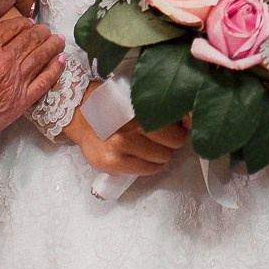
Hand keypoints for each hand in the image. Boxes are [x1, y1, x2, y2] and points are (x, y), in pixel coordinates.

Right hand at [0, 13, 65, 150]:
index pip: (12, 28)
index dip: (23, 23)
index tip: (29, 23)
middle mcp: (5, 61)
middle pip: (30, 39)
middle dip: (41, 32)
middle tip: (46, 30)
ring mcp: (16, 81)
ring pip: (41, 56)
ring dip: (52, 45)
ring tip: (58, 40)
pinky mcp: (22, 100)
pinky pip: (45, 81)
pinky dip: (55, 69)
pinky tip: (61, 61)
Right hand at [63, 100, 189, 177]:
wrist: (80, 115)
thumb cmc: (112, 105)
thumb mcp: (136, 98)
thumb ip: (159, 107)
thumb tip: (188, 120)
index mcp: (137, 107)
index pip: (175, 124)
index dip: (181, 127)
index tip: (180, 126)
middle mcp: (128, 127)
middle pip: (173, 143)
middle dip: (172, 141)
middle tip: (165, 138)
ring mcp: (119, 147)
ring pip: (162, 158)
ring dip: (162, 154)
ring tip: (152, 147)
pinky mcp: (111, 163)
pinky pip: (147, 170)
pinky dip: (151, 166)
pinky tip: (145, 158)